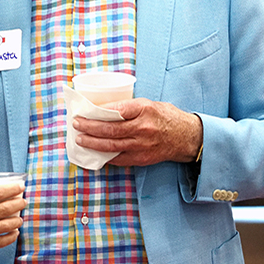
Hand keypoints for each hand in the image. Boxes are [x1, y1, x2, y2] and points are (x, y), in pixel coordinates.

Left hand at [72, 98, 202, 165]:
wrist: (187, 138)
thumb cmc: (166, 117)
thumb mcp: (149, 104)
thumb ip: (128, 107)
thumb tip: (102, 109)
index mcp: (145, 110)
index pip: (118, 110)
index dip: (98, 111)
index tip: (85, 111)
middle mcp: (143, 128)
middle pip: (111, 129)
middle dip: (90, 127)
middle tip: (76, 124)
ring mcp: (142, 146)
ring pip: (112, 146)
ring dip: (93, 143)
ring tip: (80, 139)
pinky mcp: (142, 159)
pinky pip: (119, 158)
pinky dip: (105, 156)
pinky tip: (94, 152)